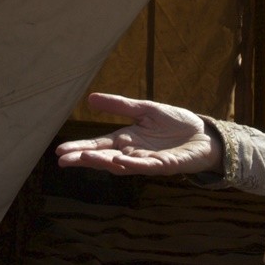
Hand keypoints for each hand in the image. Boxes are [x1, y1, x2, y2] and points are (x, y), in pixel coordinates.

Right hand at [54, 92, 219, 175]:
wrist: (204, 134)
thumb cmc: (176, 124)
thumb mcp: (145, 109)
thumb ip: (120, 106)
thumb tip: (90, 98)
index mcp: (127, 140)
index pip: (99, 145)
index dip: (81, 148)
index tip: (61, 152)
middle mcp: (133, 153)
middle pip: (104, 157)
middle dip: (84, 158)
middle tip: (63, 160)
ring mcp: (147, 161)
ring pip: (121, 165)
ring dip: (102, 162)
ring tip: (84, 157)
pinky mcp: (164, 165)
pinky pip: (145, 166)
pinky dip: (132, 164)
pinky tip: (118, 161)